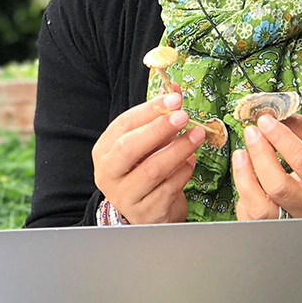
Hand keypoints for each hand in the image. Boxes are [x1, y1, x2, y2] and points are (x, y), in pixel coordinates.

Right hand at [92, 91, 202, 223]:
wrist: (148, 209)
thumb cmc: (145, 169)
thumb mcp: (148, 142)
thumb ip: (159, 116)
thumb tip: (175, 89)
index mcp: (104, 151)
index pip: (123, 125)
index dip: (150, 110)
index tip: (175, 99)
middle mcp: (108, 174)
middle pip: (129, 148)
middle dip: (159, 129)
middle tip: (184, 116)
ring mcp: (124, 196)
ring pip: (152, 170)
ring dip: (178, 150)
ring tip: (197, 136)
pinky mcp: (145, 213)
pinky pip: (167, 189)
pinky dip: (183, 172)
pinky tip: (192, 161)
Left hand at [232, 113, 301, 219]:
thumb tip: (272, 116)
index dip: (280, 139)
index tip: (266, 120)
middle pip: (279, 188)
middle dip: (260, 155)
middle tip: (251, 132)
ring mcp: (296, 220)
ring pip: (261, 210)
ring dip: (245, 180)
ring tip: (240, 155)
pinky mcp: (279, 226)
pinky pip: (252, 219)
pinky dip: (243, 197)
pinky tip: (246, 177)